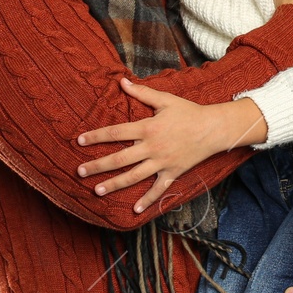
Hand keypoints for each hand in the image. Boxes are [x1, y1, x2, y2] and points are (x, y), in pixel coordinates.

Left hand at [76, 81, 266, 213]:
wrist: (214, 128)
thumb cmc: (189, 112)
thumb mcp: (165, 99)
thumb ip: (142, 92)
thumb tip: (121, 81)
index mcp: (148, 128)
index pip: (115, 132)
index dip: (96, 136)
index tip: (79, 140)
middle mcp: (152, 147)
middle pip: (119, 158)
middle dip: (97, 166)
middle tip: (79, 171)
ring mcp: (162, 162)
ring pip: (133, 177)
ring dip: (114, 184)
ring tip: (96, 191)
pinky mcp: (173, 172)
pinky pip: (158, 189)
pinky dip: (147, 200)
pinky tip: (135, 210)